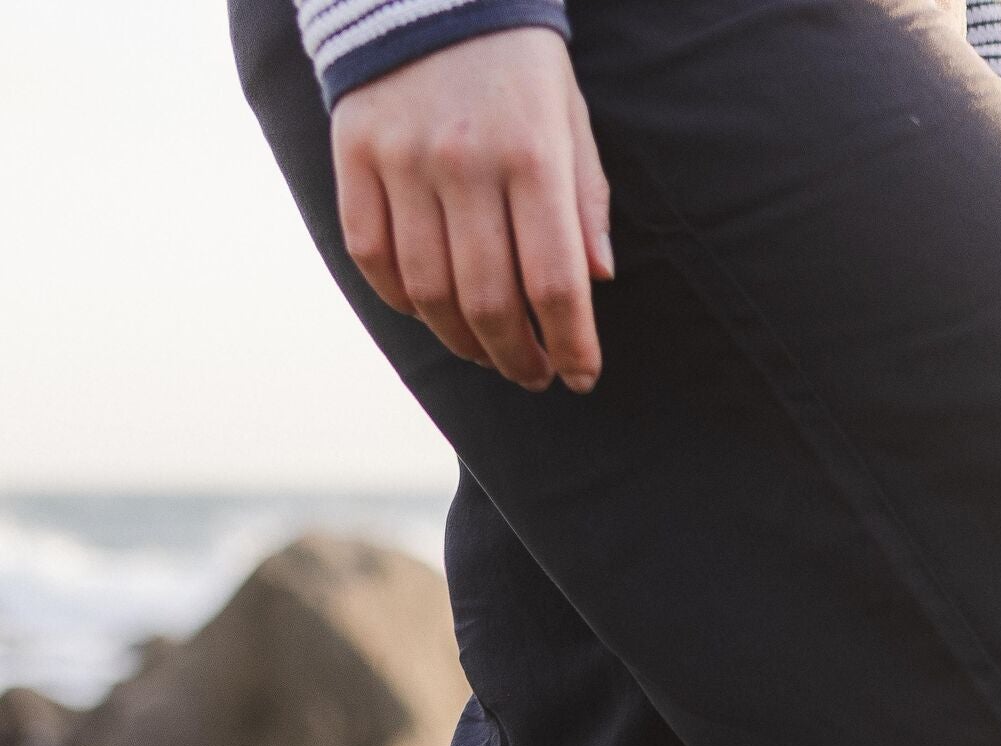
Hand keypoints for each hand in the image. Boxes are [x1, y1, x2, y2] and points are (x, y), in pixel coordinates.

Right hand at [330, 29, 612, 392]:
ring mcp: (402, 160)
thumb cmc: (516, 66)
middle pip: (490, 303)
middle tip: (536, 376)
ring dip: (465, 344)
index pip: (555, 283)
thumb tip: (596, 282)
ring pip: (429, 293)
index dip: (571, 346)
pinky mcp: (355, 154)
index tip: (581, 376)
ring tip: (490, 354)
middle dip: (519, 358)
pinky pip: (373, 256)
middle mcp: (464, 161)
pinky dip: (403, 302)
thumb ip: (585, 200)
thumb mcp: (570, 120)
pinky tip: (434, 314)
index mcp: (532, 155)